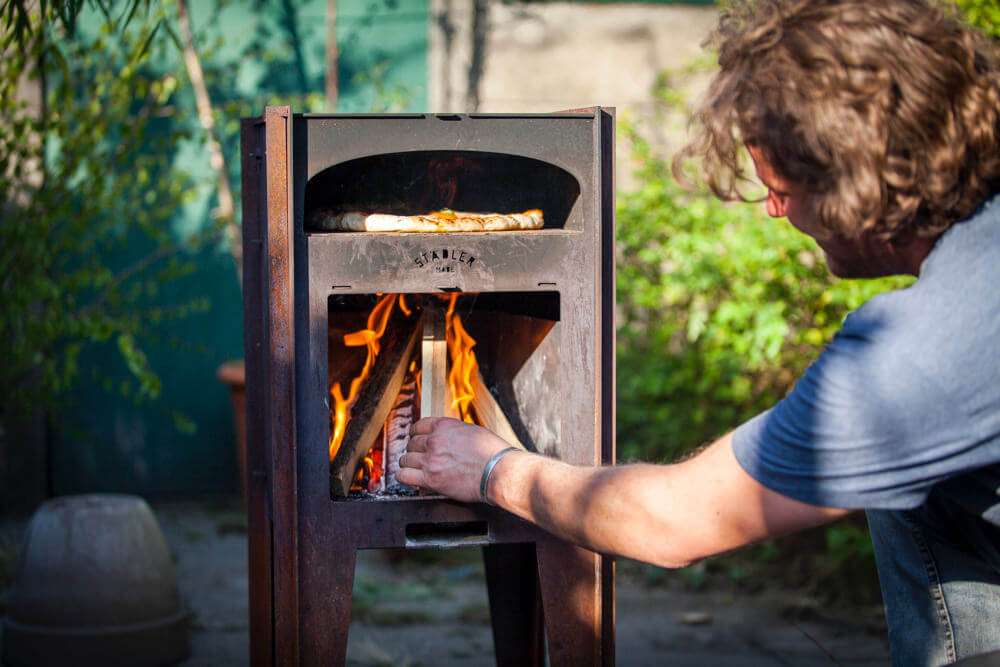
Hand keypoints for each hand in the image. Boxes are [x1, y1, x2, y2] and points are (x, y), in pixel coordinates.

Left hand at [396, 417, 512, 502]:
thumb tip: (446, 439)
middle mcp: (434, 440)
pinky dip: (403, 477)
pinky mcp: (431, 478)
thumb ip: (453, 433)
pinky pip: (404, 476)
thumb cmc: (492, 452)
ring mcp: (431, 459)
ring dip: (409, 464)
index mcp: (444, 426)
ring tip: (414, 468)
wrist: (498, 470)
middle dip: (414, 450)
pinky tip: (408, 478)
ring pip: (405, 459)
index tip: (417, 440)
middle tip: (419, 457)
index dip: (416, 434)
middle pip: (411, 443)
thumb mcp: (471, 431)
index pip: (418, 426)